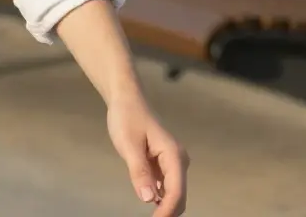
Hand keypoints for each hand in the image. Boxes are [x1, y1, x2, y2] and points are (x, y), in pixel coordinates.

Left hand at [107, 95, 187, 214]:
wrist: (126, 100)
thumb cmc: (127, 118)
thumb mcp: (129, 145)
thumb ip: (139, 172)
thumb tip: (150, 199)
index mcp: (173, 155)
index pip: (176, 191)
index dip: (167, 212)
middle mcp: (178, 161)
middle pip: (179, 196)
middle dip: (168, 213)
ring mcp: (172, 164)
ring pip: (174, 194)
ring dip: (166, 209)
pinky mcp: (164, 165)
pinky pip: (167, 188)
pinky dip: (161, 201)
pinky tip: (151, 208)